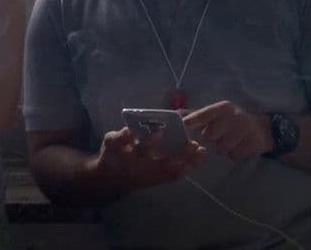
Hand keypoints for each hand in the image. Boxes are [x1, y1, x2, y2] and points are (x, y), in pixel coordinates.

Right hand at [90, 125, 205, 191]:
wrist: (111, 180)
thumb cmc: (111, 156)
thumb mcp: (109, 143)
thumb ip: (120, 137)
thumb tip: (130, 130)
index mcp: (131, 158)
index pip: (141, 150)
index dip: (150, 142)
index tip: (160, 132)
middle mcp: (144, 170)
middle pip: (165, 165)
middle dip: (180, 155)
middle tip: (194, 144)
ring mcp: (152, 177)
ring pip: (173, 172)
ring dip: (188, 162)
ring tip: (201, 151)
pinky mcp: (157, 181)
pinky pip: (175, 176)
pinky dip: (187, 167)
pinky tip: (198, 158)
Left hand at [183, 101, 272, 160]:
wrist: (262, 128)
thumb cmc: (232, 120)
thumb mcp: (217, 113)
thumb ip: (197, 114)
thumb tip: (175, 114)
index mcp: (222, 108)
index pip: (203, 114)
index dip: (190, 122)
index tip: (181, 128)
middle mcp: (234, 116)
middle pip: (210, 135)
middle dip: (212, 138)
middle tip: (219, 135)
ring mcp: (246, 130)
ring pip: (222, 148)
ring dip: (223, 148)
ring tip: (231, 140)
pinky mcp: (253, 143)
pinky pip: (234, 155)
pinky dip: (234, 154)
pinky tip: (240, 145)